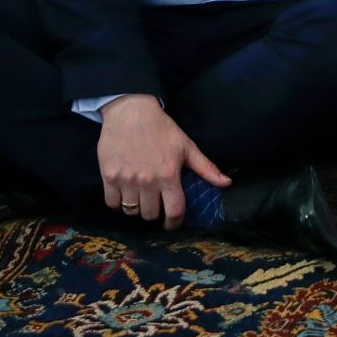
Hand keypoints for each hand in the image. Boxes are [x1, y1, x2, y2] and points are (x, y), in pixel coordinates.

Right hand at [96, 94, 229, 230]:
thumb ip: (206, 168)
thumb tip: (227, 183)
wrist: (130, 112)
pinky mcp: (109, 176)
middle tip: (156, 204)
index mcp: (169, 175)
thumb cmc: (161, 128)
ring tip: (141, 199)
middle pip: (150, 215)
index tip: (172, 224)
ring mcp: (126, 180)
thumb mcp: (187, 146)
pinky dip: (118, 204)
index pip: (174, 211)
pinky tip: (125, 195)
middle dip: (155, 213)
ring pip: (131, 211)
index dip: (174, 223)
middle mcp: (147, 181)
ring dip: (137, 209)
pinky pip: (112, 203)